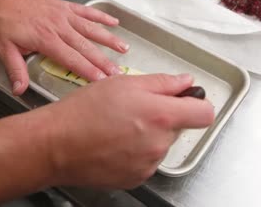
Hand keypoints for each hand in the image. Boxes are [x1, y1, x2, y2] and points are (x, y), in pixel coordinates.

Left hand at [0, 0, 128, 95]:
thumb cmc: (4, 20)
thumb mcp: (5, 48)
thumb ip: (15, 70)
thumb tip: (19, 90)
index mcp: (46, 40)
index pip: (71, 59)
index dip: (88, 70)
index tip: (101, 80)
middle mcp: (59, 27)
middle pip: (85, 47)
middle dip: (103, 61)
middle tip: (117, 72)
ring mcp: (64, 15)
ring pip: (91, 29)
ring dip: (108, 39)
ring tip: (124, 48)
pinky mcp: (65, 6)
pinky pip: (86, 11)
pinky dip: (101, 16)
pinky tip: (114, 22)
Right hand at [42, 74, 214, 188]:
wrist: (56, 144)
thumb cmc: (84, 110)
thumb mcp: (123, 83)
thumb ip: (162, 82)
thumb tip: (186, 83)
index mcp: (161, 115)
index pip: (205, 113)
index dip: (197, 104)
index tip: (186, 101)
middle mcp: (159, 143)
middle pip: (179, 128)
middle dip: (164, 117)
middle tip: (134, 109)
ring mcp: (148, 164)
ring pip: (161, 145)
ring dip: (149, 135)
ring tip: (119, 127)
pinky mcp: (136, 178)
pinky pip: (147, 161)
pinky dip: (137, 152)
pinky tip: (115, 143)